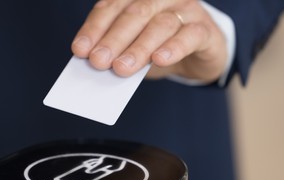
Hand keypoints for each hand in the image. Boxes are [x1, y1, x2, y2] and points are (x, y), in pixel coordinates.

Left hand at [71, 0, 226, 82]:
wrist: (199, 56)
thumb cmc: (160, 49)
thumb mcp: (135, 50)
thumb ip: (119, 53)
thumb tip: (97, 65)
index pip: (112, 7)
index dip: (94, 28)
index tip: (80, 50)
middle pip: (135, 14)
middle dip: (113, 39)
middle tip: (98, 61)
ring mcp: (186, 10)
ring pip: (161, 25)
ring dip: (138, 48)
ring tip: (122, 68)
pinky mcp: (204, 29)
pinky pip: (190, 36)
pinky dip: (174, 47)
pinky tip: (159, 59)